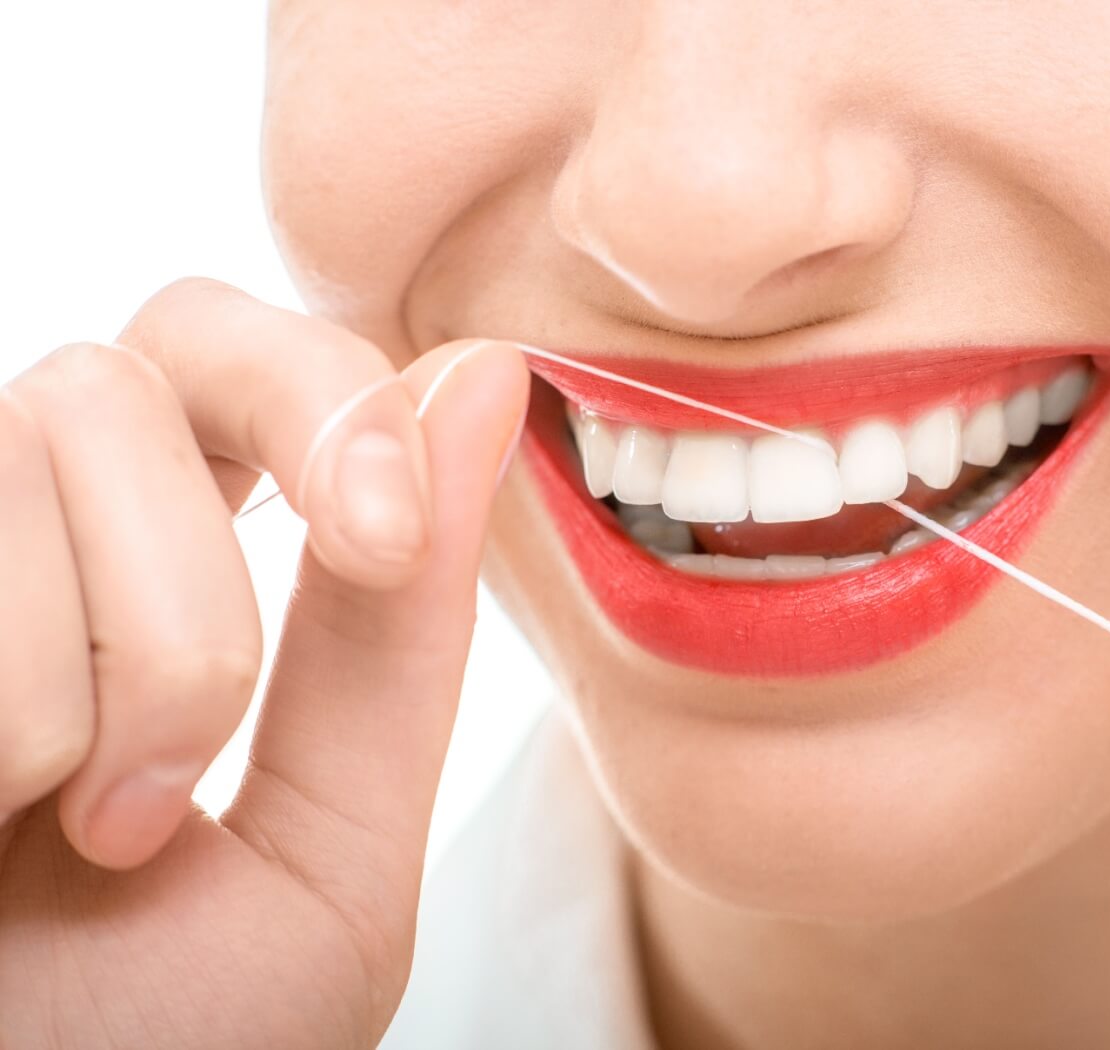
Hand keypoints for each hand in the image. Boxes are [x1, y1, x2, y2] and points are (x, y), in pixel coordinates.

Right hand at [0, 278, 528, 1047]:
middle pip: (120, 379)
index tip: (382, 534)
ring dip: (105, 694)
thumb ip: (399, 628)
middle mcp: (15, 532)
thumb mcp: (329, 836)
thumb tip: (486, 373)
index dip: (321, 392)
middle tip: (171, 797)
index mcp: (151, 559)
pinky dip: (12, 731)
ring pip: (35, 448)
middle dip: (196, 599)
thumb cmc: (162, 1039)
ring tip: (68, 839)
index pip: (225, 344)